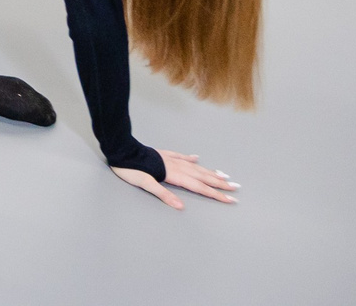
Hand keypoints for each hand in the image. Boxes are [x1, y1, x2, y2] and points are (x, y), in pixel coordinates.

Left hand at [112, 153, 237, 208]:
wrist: (119, 149)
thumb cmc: (129, 168)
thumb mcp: (144, 184)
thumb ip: (163, 194)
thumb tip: (181, 207)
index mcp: (173, 175)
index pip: (199, 187)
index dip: (215, 194)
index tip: (231, 199)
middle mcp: (175, 166)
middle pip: (202, 176)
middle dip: (219, 183)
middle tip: (236, 187)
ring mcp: (169, 159)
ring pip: (194, 166)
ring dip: (209, 171)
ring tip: (224, 175)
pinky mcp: (162, 154)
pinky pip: (180, 156)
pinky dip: (190, 158)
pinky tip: (197, 158)